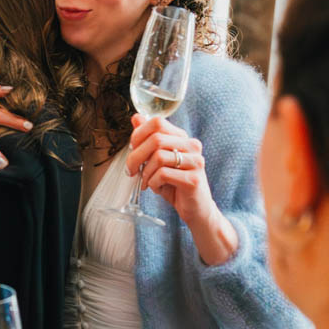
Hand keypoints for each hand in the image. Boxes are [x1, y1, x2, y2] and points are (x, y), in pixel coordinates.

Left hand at [126, 114, 238, 265]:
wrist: (197, 210)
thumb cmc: (175, 186)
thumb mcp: (159, 161)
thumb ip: (149, 139)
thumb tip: (136, 117)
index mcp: (183, 138)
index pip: (157, 122)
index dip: (139, 134)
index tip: (132, 149)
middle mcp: (192, 146)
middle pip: (155, 139)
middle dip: (136, 156)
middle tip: (131, 170)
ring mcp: (195, 162)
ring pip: (158, 157)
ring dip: (145, 172)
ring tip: (146, 182)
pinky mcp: (193, 179)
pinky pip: (163, 174)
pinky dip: (153, 182)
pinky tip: (156, 188)